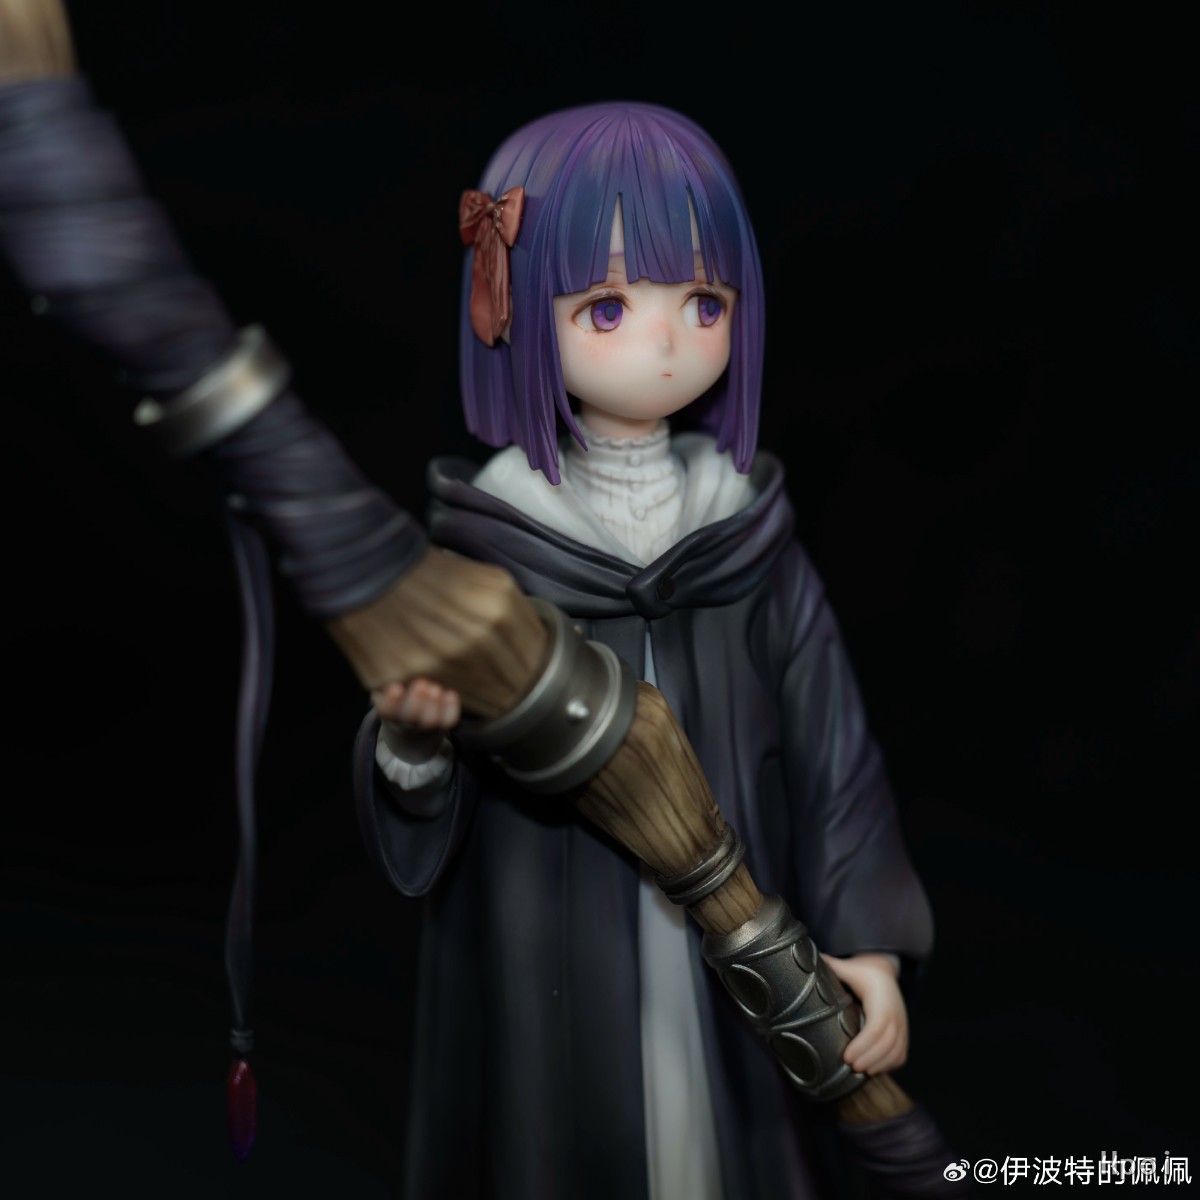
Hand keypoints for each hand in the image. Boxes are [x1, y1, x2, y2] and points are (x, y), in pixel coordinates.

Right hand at [371, 678, 460, 761]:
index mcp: (389, 712)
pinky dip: (451, 708)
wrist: (413, 719)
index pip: (386, 711)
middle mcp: (406, 722)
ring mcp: (425, 725)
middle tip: (421, 683)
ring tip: (435, 688)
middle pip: (409, 717)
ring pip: (430, 721)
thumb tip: (391, 650)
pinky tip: (449, 694)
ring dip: (433, 703)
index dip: (391, 701)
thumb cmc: (400, 692)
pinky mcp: (443, 724)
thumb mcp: (387, 685)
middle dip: (416, 700)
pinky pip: (448, 720)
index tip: (395, 687)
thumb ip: (391, 675)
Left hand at [822, 952, 907, 1074]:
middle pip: (887, 1043)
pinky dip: (889, 1064)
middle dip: (869, 1058)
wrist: (885, 972)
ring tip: (861, 1071)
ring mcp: (902, 1025)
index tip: (847, 1056)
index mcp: (881, 1000)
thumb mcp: (849, 968)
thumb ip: (832, 967)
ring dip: (879, 1064)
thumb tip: (810, 960)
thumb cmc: (863, 973)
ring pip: (896, 1051)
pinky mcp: (904, 1033)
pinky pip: (901, 1053)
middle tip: (851, 1066)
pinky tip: (874, 1068)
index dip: (863, 1045)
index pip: (876, 1027)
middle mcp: (895, 1014)